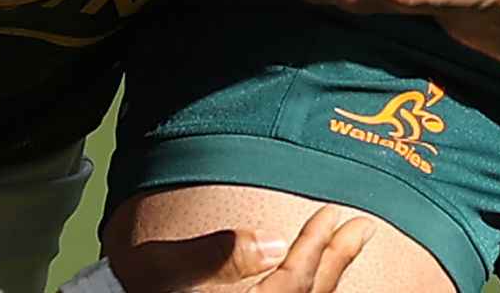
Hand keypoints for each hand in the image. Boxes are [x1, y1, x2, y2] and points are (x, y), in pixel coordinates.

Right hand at [94, 209, 376, 290]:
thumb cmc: (137, 286)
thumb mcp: (168, 265)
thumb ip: (219, 255)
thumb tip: (272, 244)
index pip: (291, 282)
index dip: (317, 248)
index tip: (336, 214)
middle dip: (334, 260)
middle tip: (361, 226)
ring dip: (328, 276)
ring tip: (346, 246)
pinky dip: (310, 292)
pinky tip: (318, 278)